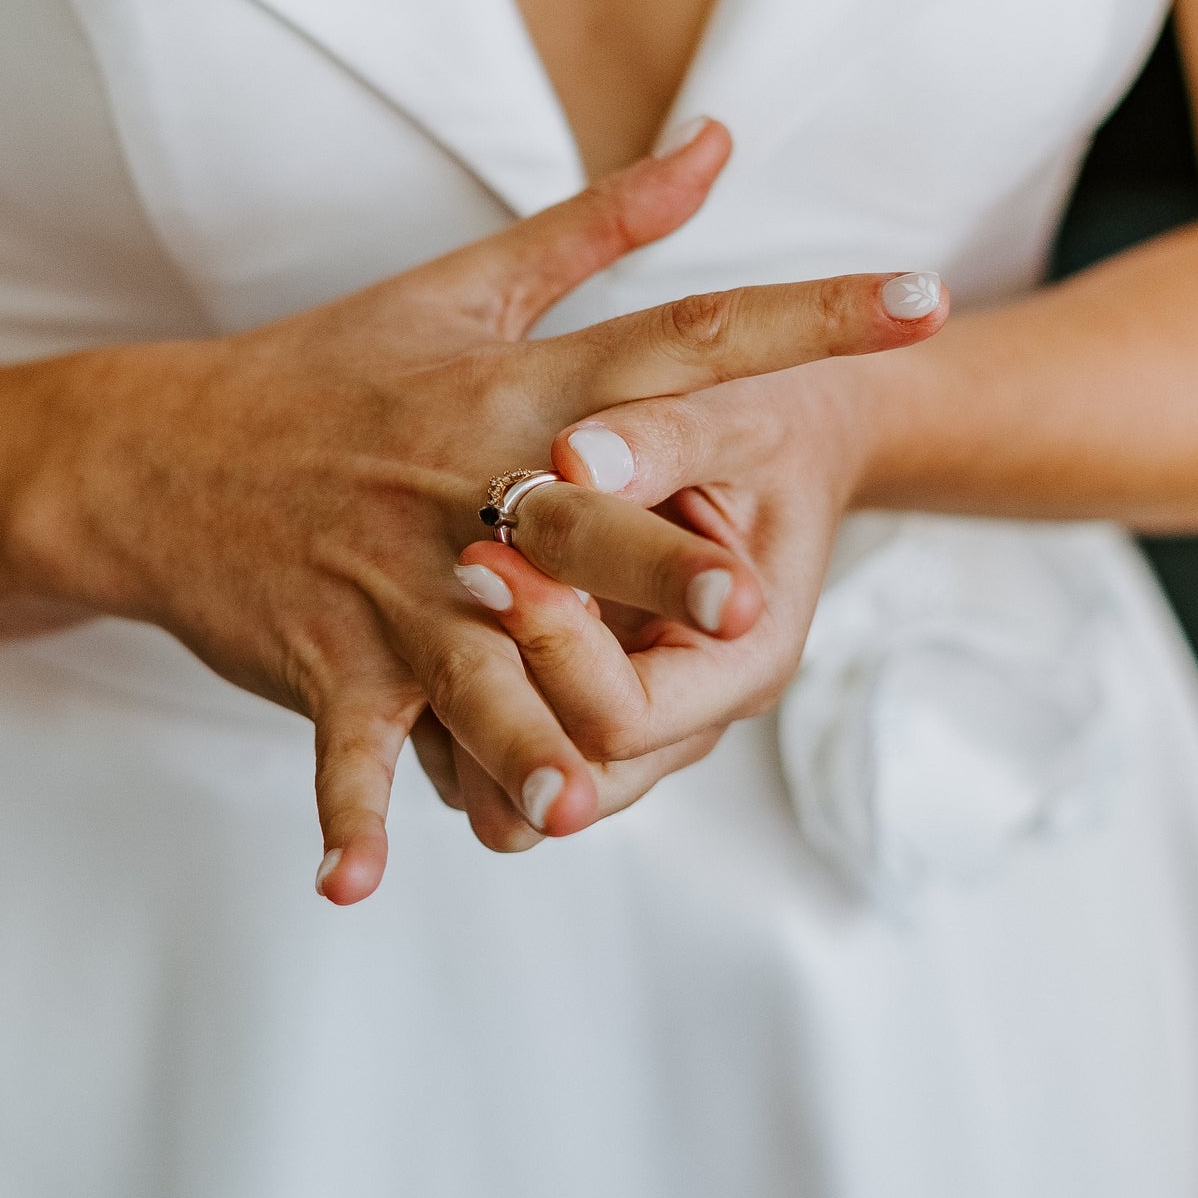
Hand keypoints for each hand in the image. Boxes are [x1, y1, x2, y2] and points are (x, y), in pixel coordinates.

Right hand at [9, 121, 930, 902]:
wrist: (153, 455)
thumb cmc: (326, 373)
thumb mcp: (463, 288)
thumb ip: (605, 223)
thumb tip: (721, 142)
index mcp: (513, 395)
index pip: (678, 336)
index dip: (805, 318)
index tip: (921, 300)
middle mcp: (461, 492)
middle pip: (573, 529)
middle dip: (650, 569)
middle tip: (736, 609)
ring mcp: (388, 587)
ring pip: (469, 671)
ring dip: (513, 739)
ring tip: (573, 802)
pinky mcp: (323, 659)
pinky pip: (343, 748)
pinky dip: (349, 816)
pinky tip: (358, 887)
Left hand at [445, 273, 947, 832]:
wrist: (774, 440)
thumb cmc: (760, 426)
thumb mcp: (728, 417)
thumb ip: (660, 440)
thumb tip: (576, 459)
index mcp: (741, 662)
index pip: (622, 717)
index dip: (550, 645)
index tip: (494, 551)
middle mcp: (690, 713)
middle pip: (572, 772)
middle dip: (504, 683)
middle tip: (464, 564)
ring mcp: (639, 717)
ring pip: (533, 781)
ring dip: (472, 715)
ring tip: (424, 617)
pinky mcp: (588, 698)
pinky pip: (510, 753)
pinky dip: (463, 718)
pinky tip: (422, 635)